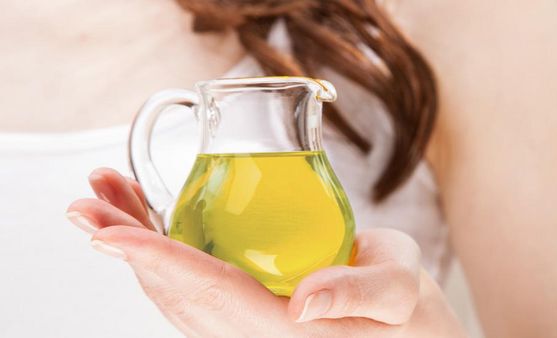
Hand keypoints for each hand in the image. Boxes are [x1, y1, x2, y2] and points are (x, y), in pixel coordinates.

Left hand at [67, 168, 465, 337]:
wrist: (408, 332)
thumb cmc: (409, 316)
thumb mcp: (401, 294)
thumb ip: (362, 294)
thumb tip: (305, 303)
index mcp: (285, 332)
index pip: (212, 291)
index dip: (158, 259)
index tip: (110, 234)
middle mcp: (253, 331)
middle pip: (176, 289)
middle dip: (126, 245)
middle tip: (87, 204)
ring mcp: (246, 322)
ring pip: (175, 287)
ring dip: (134, 241)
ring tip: (105, 198)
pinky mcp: (250, 306)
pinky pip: (193, 281)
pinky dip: (162, 247)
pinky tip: (148, 217)